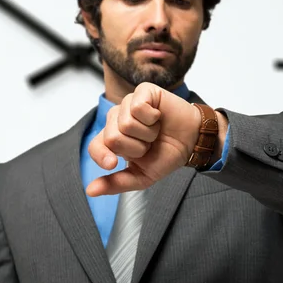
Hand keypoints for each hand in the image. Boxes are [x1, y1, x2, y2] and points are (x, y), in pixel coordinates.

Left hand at [85, 82, 200, 196]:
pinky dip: (152, 117)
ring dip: (147, 133)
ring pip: (126, 123)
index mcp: (112, 138)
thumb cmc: (166, 154)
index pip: (95, 146)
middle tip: (149, 143)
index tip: (112, 164)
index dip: (101, 156)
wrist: (191, 141)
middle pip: (112, 137)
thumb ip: (116, 183)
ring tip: (155, 130)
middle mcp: (117, 118)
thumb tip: (91, 191)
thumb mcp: (141, 176)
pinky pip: (137, 107)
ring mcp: (128, 103)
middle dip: (136, 147)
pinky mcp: (143, 91)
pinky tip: (158, 116)